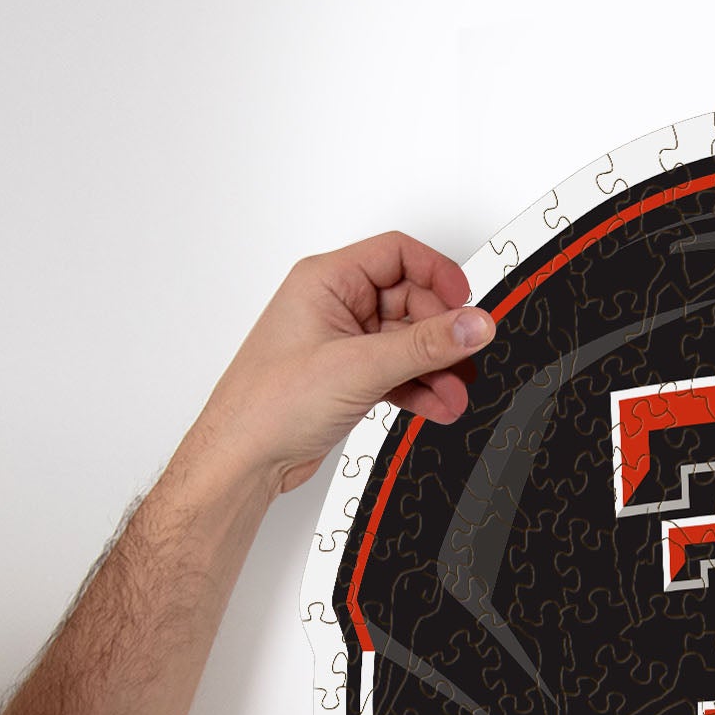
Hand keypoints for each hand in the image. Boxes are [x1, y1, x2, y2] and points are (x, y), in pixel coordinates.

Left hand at [184, 232, 494, 499]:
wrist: (243, 459)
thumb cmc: (267, 404)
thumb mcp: (359, 367)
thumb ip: (424, 346)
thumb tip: (472, 325)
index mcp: (326, 280)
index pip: (397, 255)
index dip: (438, 274)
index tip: (466, 305)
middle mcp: (333, 305)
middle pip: (409, 302)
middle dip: (439, 335)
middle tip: (464, 359)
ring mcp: (340, 343)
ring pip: (405, 343)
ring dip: (433, 368)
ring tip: (453, 392)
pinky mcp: (346, 378)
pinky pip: (395, 372)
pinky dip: (417, 388)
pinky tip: (436, 404)